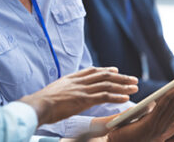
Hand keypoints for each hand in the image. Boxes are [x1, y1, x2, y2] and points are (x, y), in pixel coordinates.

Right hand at [19, 67, 137, 125]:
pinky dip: (116, 96)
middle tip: (132, 78)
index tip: (115, 69)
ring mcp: (82, 89)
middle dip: (120, 77)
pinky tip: (125, 97)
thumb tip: (68, 91)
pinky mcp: (83, 99)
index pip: (92, 71)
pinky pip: (103, 96)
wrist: (39, 104)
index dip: (105, 70)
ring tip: (134, 87)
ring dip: (122, 85)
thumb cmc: (44, 100)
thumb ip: (65, 88)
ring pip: (106, 84)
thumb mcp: (56, 89)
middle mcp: (79, 81)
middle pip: (103, 76)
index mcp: (72, 78)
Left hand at [106, 87, 173, 141]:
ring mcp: (158, 129)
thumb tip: (153, 104)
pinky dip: (168, 98)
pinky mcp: (149, 125)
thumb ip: (147, 117)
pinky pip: (161, 109)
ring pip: (172, 109)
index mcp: (161, 131)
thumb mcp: (139, 125)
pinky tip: (173, 90)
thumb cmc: (123, 136)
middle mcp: (163, 131)